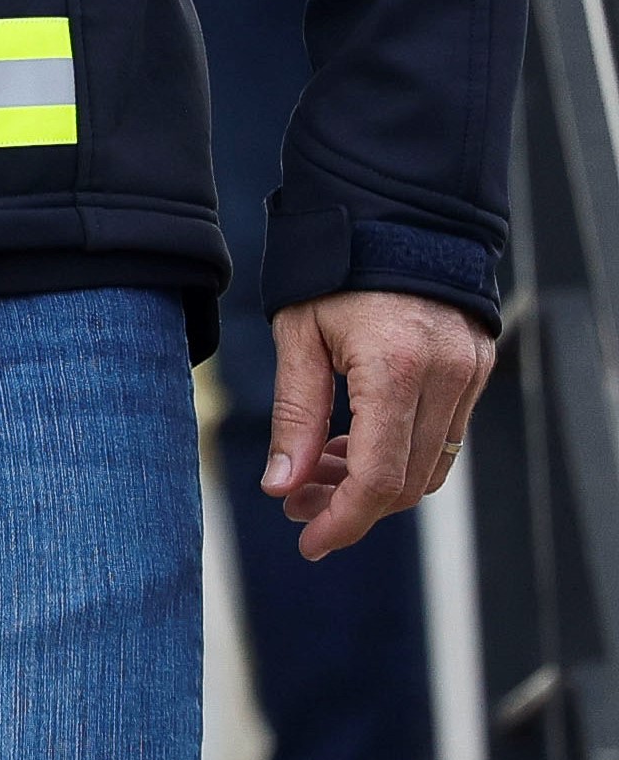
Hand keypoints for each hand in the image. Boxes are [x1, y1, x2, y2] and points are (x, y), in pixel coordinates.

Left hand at [267, 290, 499, 561]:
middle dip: (351, 506)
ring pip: (429, 463)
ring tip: (313, 476)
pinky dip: (397, 451)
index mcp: (395, 369)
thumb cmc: (335, 270)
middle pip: (407, 480)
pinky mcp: (477, 368)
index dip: (344, 520)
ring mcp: (470, 374)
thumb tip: (282, 487)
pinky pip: (442, 434)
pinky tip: (348, 446)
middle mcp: (445, 377)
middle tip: (298, 508)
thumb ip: (295, 415)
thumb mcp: (298, 337)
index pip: (378, 476)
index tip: (310, 543)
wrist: (396, 215)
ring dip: (373, 482)